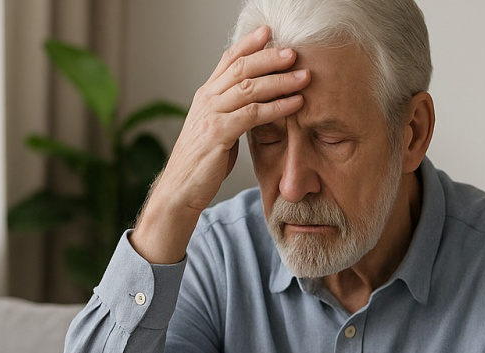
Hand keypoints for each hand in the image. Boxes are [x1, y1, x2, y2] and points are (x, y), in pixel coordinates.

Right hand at [133, 24, 309, 263]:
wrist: (181, 189)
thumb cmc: (204, 162)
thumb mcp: (220, 129)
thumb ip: (235, 111)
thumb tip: (261, 101)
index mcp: (206, 95)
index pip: (228, 60)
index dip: (248, 44)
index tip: (269, 32)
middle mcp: (207, 99)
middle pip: (241, 68)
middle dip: (269, 57)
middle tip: (294, 52)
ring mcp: (211, 114)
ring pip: (248, 87)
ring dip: (280, 80)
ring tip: (304, 76)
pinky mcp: (219, 133)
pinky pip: (252, 114)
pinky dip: (277, 107)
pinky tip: (295, 104)